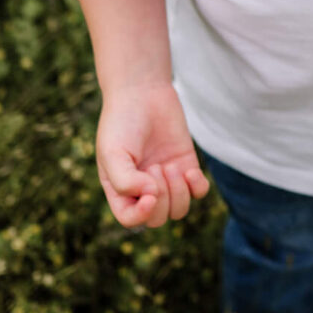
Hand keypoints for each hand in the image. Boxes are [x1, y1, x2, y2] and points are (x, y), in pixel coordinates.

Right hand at [94, 81, 211, 228]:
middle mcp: (144, 189)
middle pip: (158, 218)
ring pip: (179, 210)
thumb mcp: (113, 152)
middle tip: (154, 166)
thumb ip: (124, 181)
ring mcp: (167, 180)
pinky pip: (199, 193)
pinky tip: (189, 170)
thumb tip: (152, 196)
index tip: (150, 194)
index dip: (142, 215)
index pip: (130, 219)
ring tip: (168, 166)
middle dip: (161, 196)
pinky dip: (197, 187)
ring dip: (178, 192)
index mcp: (120, 189)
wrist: (143, 93)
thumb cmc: (122, 123)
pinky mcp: (187, 166)